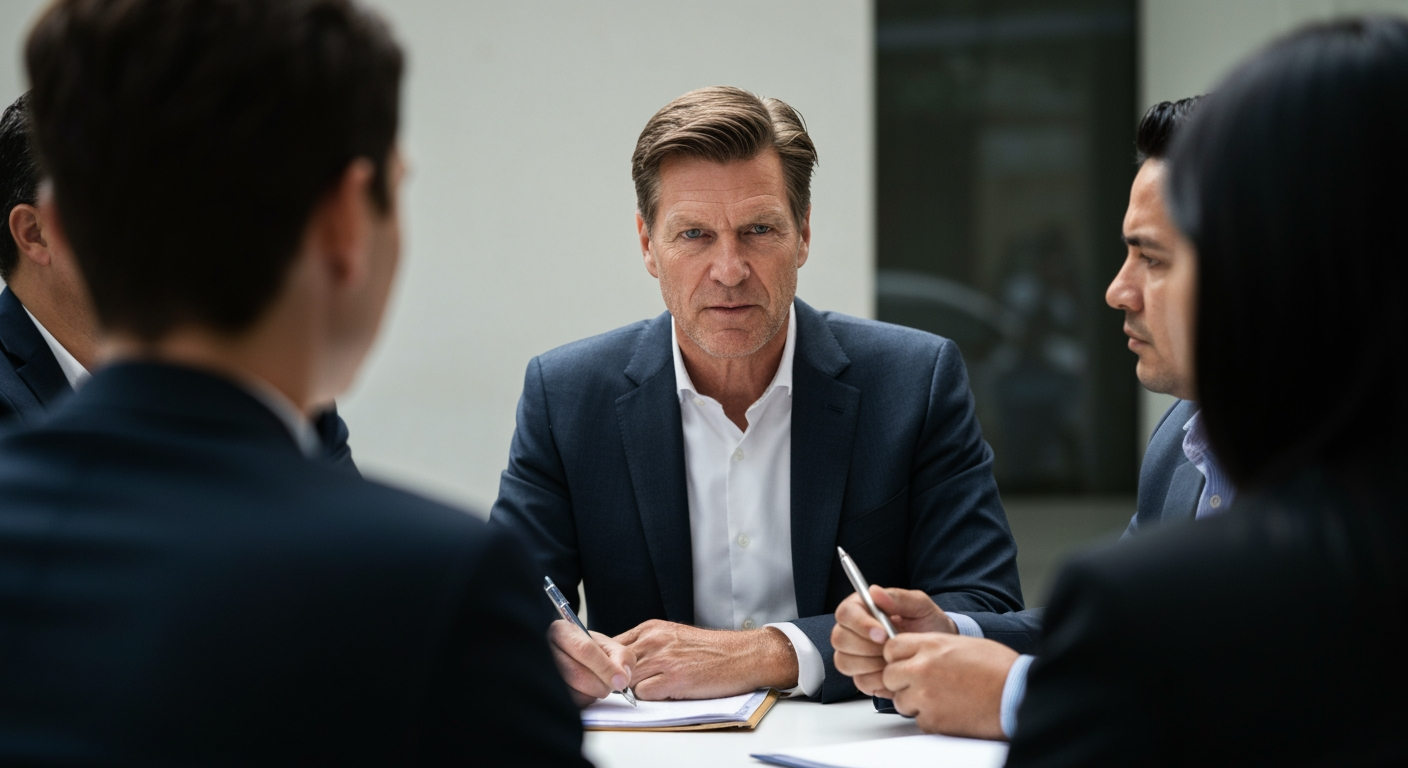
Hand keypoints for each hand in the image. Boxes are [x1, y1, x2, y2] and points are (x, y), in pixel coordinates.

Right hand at [547, 619, 636, 707]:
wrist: (567, 656)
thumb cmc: (586, 649)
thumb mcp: (606, 644)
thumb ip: (621, 656)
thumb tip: (622, 678)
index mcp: (561, 631)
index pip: (585, 650)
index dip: (606, 668)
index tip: (621, 681)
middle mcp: (545, 650)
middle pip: (578, 674)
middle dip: (601, 684)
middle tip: (611, 684)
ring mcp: (543, 673)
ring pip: (573, 693)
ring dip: (593, 694)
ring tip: (596, 682)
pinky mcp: (546, 693)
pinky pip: (570, 704)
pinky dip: (585, 700)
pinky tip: (585, 690)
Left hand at [615, 620, 798, 699]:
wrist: (742, 655)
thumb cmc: (711, 650)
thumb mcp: (674, 636)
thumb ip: (648, 645)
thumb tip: (622, 662)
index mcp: (652, 628)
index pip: (611, 644)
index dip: (609, 662)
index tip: (613, 673)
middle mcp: (654, 640)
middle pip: (615, 664)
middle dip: (618, 678)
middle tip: (629, 687)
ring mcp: (663, 659)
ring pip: (626, 680)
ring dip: (634, 689)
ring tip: (653, 689)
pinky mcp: (673, 679)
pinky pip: (643, 694)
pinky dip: (650, 698)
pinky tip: (666, 694)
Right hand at [831, 586, 955, 696]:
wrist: (938, 654)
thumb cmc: (929, 625)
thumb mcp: (921, 607)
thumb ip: (899, 598)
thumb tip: (875, 592)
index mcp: (862, 608)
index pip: (845, 613)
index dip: (860, 624)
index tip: (882, 634)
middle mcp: (853, 631)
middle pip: (839, 639)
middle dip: (867, 647)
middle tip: (891, 649)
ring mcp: (854, 655)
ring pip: (845, 662)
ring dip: (872, 664)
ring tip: (895, 659)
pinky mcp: (862, 676)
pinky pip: (860, 681)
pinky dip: (880, 680)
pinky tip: (894, 672)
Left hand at [882, 633, 1016, 739]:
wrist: (1016, 695)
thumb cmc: (998, 668)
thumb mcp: (961, 645)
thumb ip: (932, 647)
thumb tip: (916, 653)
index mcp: (931, 645)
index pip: (892, 648)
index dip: (897, 657)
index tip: (905, 662)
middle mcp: (922, 668)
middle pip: (889, 675)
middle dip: (900, 681)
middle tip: (918, 684)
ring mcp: (925, 696)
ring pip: (900, 700)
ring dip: (913, 701)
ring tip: (940, 698)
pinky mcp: (932, 720)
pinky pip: (917, 720)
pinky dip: (930, 718)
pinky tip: (950, 710)